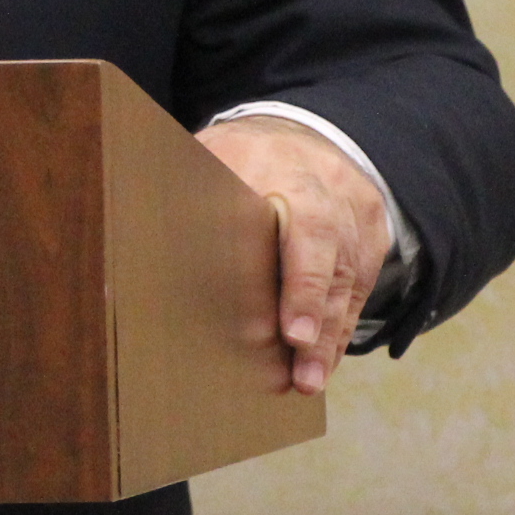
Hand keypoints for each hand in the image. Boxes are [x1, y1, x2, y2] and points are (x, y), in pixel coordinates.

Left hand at [197, 119, 392, 395]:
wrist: (294, 133)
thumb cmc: (233, 159)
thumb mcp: (205, 161)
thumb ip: (187, 197)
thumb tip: (142, 245)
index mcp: (277, 165)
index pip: (303, 226)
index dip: (302, 283)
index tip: (291, 332)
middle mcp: (327, 187)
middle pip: (332, 261)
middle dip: (317, 322)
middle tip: (304, 374)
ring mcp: (356, 209)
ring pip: (351, 280)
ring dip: (331, 337)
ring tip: (309, 381)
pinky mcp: (372, 232)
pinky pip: (362, 286)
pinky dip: (342, 325)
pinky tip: (324, 359)